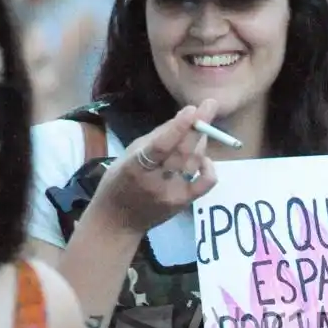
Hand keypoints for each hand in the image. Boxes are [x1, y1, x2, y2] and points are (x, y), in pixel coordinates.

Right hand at [100, 100, 218, 233]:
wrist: (117, 222)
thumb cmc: (118, 183)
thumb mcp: (127, 156)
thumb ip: (154, 139)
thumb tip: (182, 121)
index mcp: (134, 168)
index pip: (160, 147)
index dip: (177, 128)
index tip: (191, 110)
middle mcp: (155, 182)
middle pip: (182, 152)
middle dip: (199, 126)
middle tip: (210, 104)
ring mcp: (171, 195)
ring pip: (193, 162)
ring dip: (201, 141)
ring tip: (201, 127)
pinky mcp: (183, 203)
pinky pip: (204, 183)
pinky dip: (209, 167)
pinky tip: (204, 159)